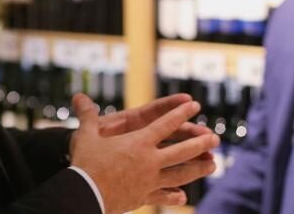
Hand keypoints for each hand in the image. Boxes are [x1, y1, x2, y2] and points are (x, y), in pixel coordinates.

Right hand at [69, 93, 217, 213]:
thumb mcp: (86, 135)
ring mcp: (149, 180)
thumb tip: (78, 96)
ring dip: (198, 168)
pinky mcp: (143, 196)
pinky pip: (163, 195)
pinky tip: (183, 197)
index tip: (195, 106)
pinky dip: (173, 195)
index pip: (165, 124)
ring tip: (213, 165)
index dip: (181, 113)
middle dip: (200, 142)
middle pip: (182, 150)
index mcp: (139, 142)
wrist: (85, 193)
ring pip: (180, 173)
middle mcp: (149, 160)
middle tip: (215, 138)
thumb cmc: (86, 162)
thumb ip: (87, 115)